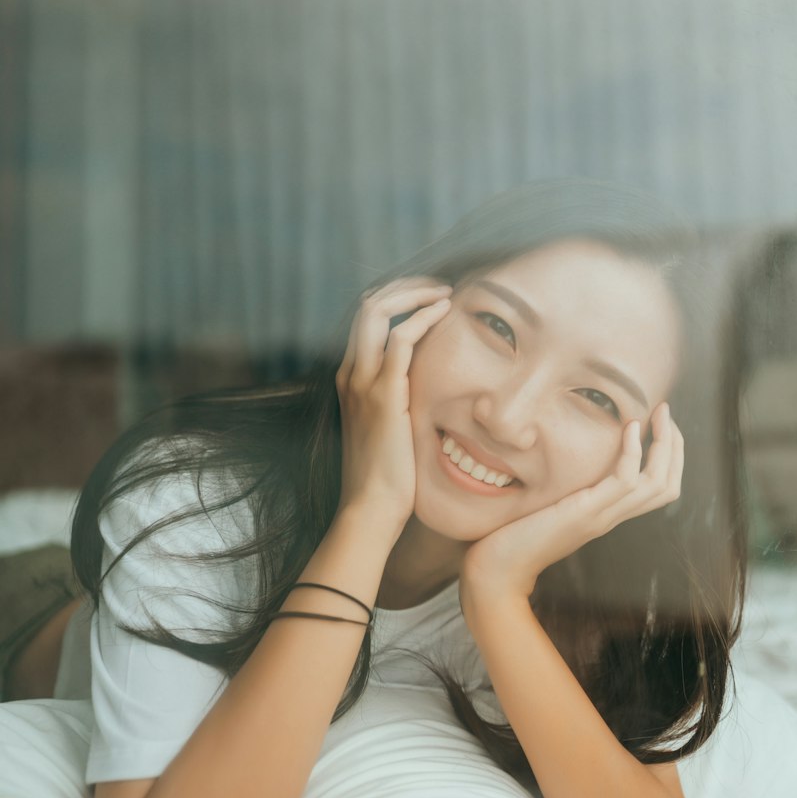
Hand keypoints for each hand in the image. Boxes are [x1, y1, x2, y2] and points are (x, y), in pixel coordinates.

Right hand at [335, 276, 452, 535]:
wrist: (372, 509)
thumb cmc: (389, 477)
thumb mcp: (392, 429)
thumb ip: (402, 402)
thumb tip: (430, 390)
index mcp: (351, 379)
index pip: (366, 319)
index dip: (397, 299)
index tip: (431, 299)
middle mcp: (350, 374)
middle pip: (367, 304)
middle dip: (406, 287)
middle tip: (440, 288)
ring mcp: (362, 382)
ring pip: (376, 310)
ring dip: (414, 294)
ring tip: (445, 294)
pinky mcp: (383, 396)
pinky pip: (399, 340)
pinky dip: (422, 318)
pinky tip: (446, 313)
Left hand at [460, 402, 683, 602]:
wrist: (498, 570)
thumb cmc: (513, 537)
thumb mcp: (548, 505)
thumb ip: (564, 488)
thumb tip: (560, 460)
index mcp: (606, 514)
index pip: (658, 490)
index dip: (669, 456)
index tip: (659, 423)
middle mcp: (611, 517)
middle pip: (668, 485)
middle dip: (675, 445)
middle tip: (666, 411)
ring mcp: (602, 516)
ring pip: (657, 483)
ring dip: (665, 443)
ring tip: (659, 414)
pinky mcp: (586, 512)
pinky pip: (626, 480)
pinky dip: (634, 451)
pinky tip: (630, 428)